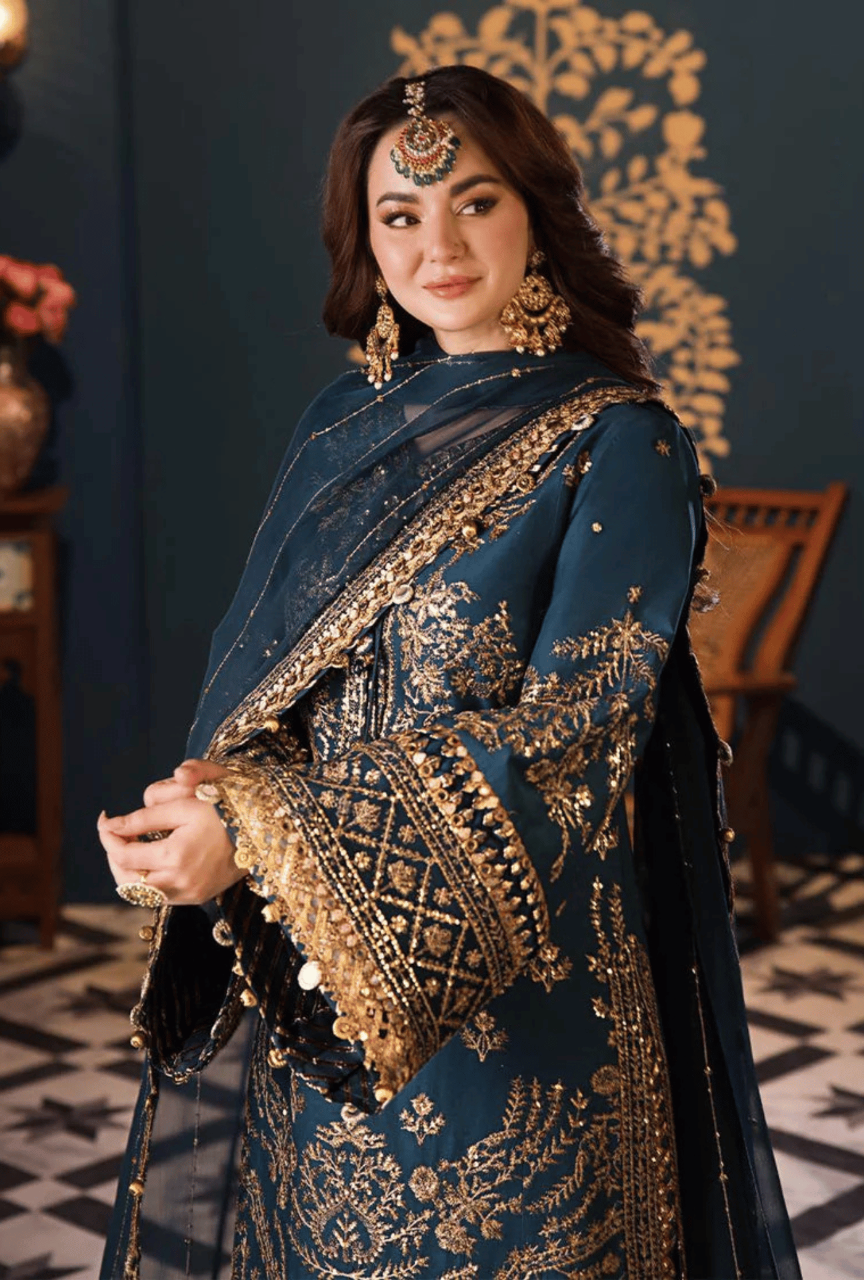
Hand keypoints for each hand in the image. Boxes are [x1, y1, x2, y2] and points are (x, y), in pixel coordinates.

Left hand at [98, 759, 244, 905]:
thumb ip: (144, 818)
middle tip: (114, 835)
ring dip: (128, 872)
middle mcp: (179, 882)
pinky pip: (159, 896)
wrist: (260, 830)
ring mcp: (188, 895)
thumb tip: (112, 827)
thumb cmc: (223, 810)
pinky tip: (151, 860)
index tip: (105, 820)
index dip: (108, 837)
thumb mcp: (183, 805)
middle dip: (113, 857)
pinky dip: (147, 881)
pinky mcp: (196, 899)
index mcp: (175, 856)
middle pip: (126, 881)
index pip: (123, 854)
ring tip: (130, 846)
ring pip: (140, 893)